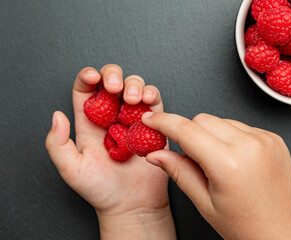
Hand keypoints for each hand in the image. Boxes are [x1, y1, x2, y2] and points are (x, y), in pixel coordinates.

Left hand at [45, 65, 175, 239]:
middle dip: (113, 75)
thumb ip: (57, 143)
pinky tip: (146, 101)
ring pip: (134, 87)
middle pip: (111, 81)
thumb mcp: (71, 169)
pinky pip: (154, 102)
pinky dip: (152, 95)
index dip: (88, 77)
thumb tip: (57, 115)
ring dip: (134, 84)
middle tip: (114, 87)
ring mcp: (133, 119)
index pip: (86, 90)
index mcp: (89, 123)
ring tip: (132, 99)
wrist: (131, 205)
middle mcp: (111, 117)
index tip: (93, 77)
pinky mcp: (153, 125)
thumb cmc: (101, 190)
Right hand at [142, 112, 290, 239]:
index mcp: (229, 164)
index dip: (164, 122)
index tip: (151, 120)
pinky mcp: (274, 138)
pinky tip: (236, 159)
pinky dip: (231, 137)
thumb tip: (155, 154)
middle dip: (190, 133)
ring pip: (221, 121)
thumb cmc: (243, 224)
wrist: (280, 230)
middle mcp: (250, 146)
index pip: (186, 130)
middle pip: (203, 119)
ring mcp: (265, 140)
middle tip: (193, 158)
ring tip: (219, 163)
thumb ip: (178, 171)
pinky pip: (241, 126)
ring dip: (211, 135)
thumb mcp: (203, 202)